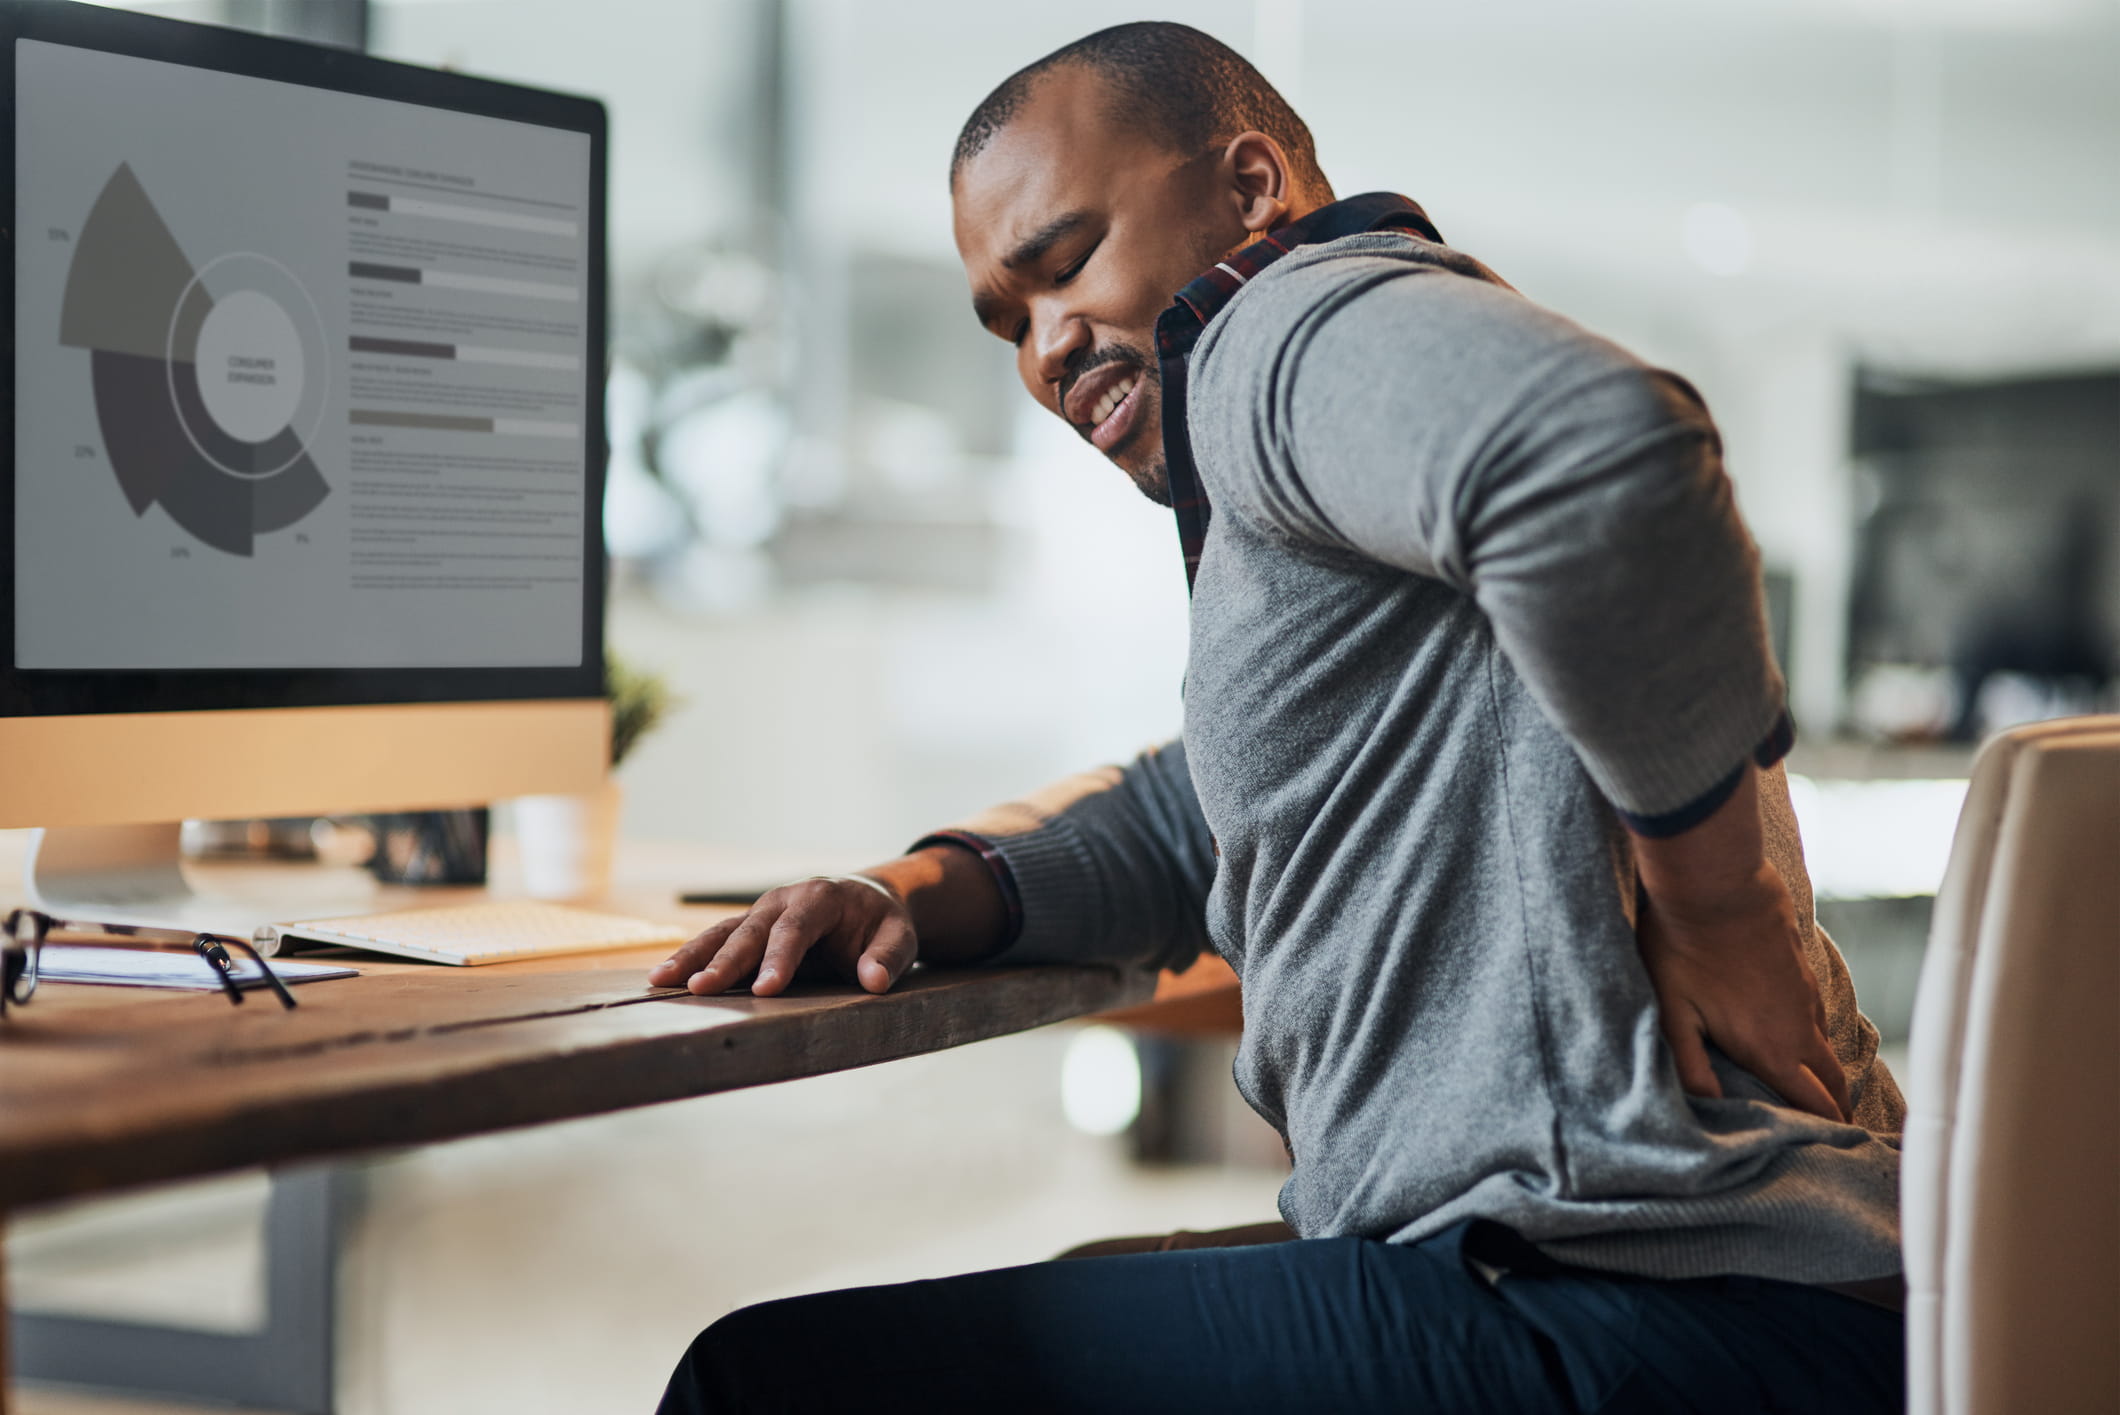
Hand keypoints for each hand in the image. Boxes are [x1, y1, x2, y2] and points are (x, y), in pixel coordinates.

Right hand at [647, 874, 916, 996]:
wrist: (866, 901)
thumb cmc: (881, 924)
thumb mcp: (899, 937)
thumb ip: (887, 958)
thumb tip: (873, 981)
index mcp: (820, 898)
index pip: (796, 929)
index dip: (780, 958)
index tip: (766, 990)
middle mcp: (783, 900)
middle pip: (750, 931)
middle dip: (725, 961)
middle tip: (701, 989)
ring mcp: (761, 913)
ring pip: (722, 933)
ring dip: (693, 957)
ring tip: (661, 981)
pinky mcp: (749, 928)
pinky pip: (717, 942)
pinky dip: (692, 959)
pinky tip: (664, 979)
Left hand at [1636, 861, 1851, 1122]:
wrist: (1715, 883)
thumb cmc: (1684, 949)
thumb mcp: (1673, 1013)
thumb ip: (1690, 1064)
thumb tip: (1709, 1105)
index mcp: (1771, 1049)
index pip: (1813, 1104)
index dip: (1826, 1129)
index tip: (1832, 1149)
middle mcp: (1798, 1027)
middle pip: (1832, 1080)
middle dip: (1836, 1108)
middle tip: (1836, 1129)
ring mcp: (1805, 995)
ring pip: (1825, 1044)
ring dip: (1825, 1071)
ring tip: (1818, 1089)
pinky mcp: (1802, 968)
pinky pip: (1817, 1012)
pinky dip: (1814, 1034)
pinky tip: (1798, 1032)